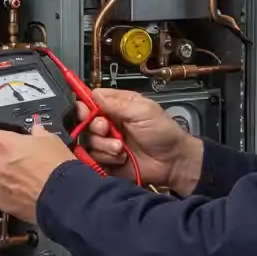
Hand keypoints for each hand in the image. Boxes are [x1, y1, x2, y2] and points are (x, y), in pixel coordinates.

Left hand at [0, 122, 75, 224]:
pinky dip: (9, 192)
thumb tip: (36, 131)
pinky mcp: (4, 203)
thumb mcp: (51, 140)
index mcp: (5, 144)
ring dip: (3, 174)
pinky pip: (1, 194)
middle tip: (15, 156)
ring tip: (24, 176)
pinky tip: (25, 190)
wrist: (64, 197)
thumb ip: (37, 134)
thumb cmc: (58, 169)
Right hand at [76, 89, 203, 194]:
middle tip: (107, 129)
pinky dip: (106, 159)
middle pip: (84, 122)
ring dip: (104, 145)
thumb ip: (117, 103)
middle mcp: (109, 123)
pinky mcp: (106, 160)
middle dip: (95, 127)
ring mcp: (107, 143)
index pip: (90, 101)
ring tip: (121, 148)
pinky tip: (121, 158)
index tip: (85, 112)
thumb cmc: (163, 132)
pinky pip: (93, 159)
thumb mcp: (143, 111)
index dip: (84, 106)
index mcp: (116, 107)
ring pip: (88, 142)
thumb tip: (93, 94)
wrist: (172, 162)